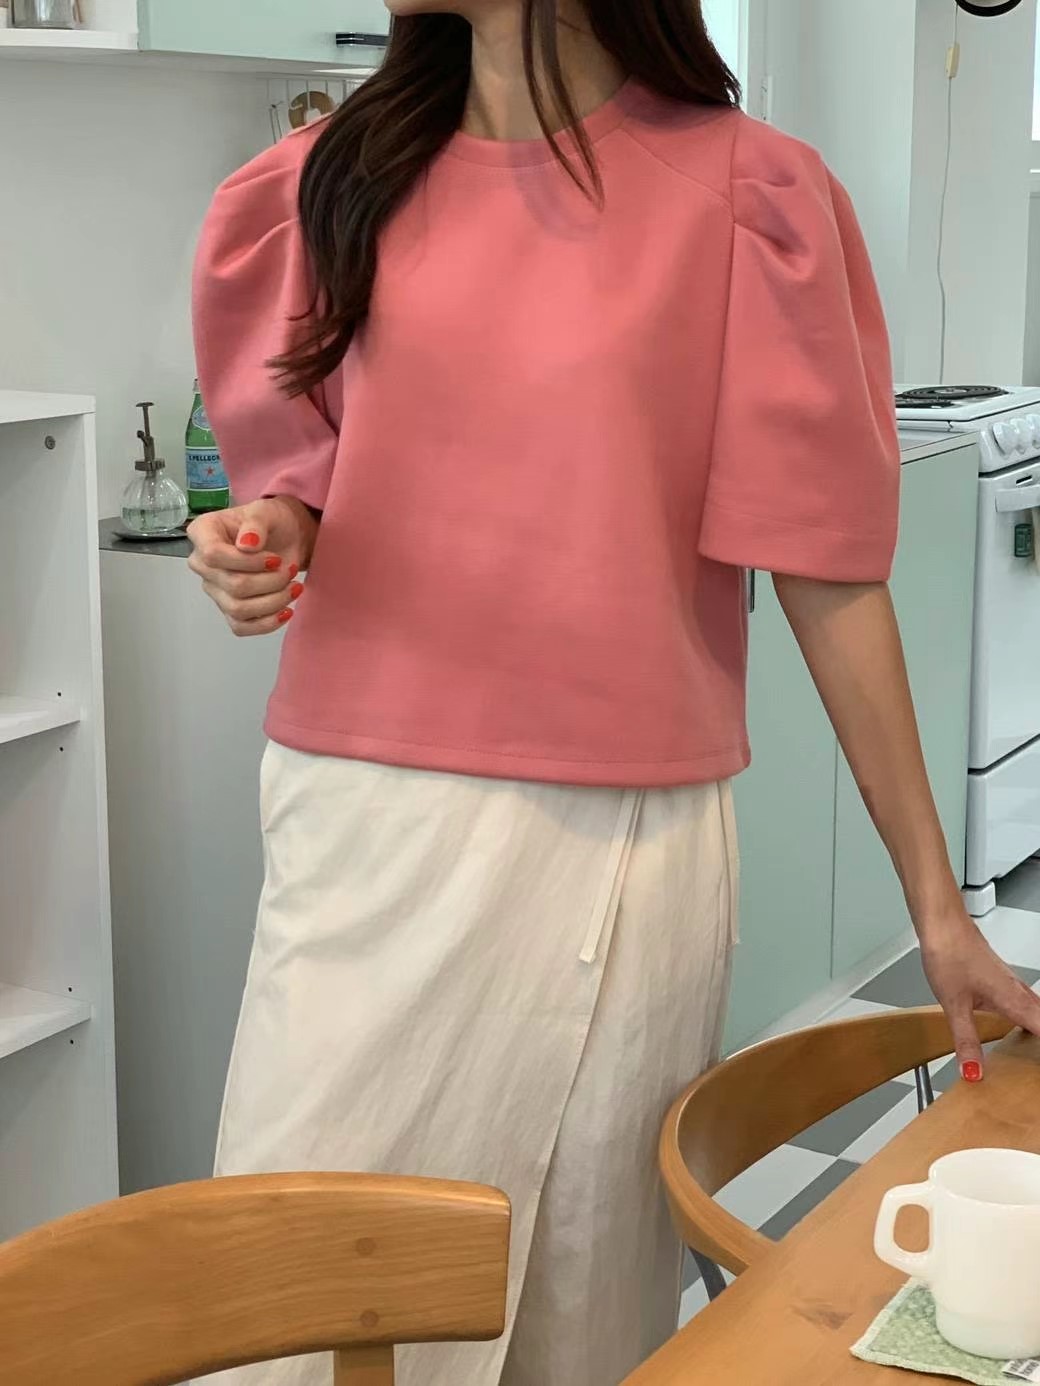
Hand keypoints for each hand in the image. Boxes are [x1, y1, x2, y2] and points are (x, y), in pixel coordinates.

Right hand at [187, 496, 318, 636]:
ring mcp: (214, 588)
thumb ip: (256, 523)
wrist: (287, 537)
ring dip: (274, 602)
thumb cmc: (272, 520)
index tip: (275, 559)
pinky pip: (241, 626)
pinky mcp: (229, 608)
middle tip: (290, 571)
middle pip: (232, 585)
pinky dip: (267, 623)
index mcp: (203, 533)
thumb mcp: (267, 511)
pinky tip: (286, 611)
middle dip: (270, 581)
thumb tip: (247, 545)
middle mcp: (202, 563)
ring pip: (238, 609)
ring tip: (294, 587)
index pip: (213, 555)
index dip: (247, 562)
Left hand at [918, 905, 1039, 1080]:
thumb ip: (966, 1040)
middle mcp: (1016, 990)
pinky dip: (1030, 1013)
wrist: (942, 923)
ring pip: (1036, 1007)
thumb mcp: (954, 1006)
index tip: (1038, 1068)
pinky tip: (1019, 1016)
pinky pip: (1025, 998)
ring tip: (1035, 1045)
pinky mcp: (998, 975)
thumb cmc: (949, 953)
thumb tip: (973, 1071)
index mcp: (1011, 1001)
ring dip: (1039, 1024)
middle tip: (1036, 1060)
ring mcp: (1009, 981)